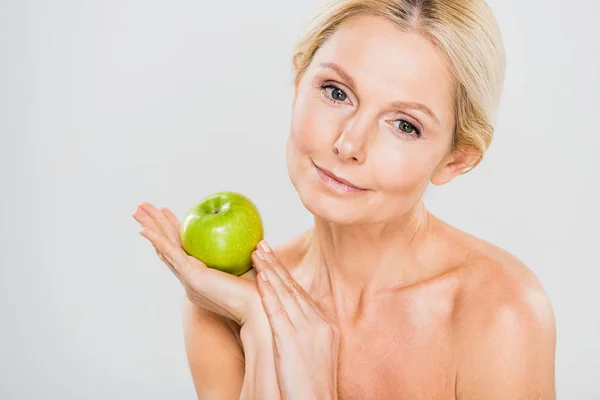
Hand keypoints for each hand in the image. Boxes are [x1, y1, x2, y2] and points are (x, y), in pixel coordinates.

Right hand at [132, 202, 261, 324]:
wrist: (262, 306)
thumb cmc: (262, 289)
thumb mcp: (251, 265)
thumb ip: (249, 255)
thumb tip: (257, 242)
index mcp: (202, 278)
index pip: (182, 250)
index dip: (172, 232)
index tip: (166, 215)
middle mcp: (191, 279)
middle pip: (169, 246)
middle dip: (155, 226)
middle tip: (142, 209)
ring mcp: (189, 279)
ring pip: (165, 247)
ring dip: (151, 227)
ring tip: (137, 210)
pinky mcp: (192, 277)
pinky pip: (171, 254)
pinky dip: (157, 241)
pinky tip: (144, 230)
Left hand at [251, 240, 339, 399]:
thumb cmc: (311, 388)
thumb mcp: (314, 354)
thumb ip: (303, 334)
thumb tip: (288, 323)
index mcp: (324, 326)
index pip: (300, 293)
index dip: (285, 274)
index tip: (272, 257)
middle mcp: (318, 324)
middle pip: (293, 288)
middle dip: (276, 265)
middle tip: (262, 245)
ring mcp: (307, 332)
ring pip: (285, 295)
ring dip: (270, 271)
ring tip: (257, 252)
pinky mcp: (292, 343)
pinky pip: (279, 313)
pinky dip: (269, 294)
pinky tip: (261, 279)